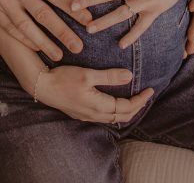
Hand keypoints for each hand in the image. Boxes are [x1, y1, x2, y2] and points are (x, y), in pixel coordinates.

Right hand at [0, 0, 92, 60]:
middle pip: (43, 14)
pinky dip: (23, 38)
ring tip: (59, 54)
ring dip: (44, 42)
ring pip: (26, 27)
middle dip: (63, 32)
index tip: (87, 19)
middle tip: (79, 47)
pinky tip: (35, 46)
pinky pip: (9, 27)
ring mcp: (2, 1)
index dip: (72, 8)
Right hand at [36, 65, 153, 123]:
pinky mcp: (82, 113)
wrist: (42, 87)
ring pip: (113, 118)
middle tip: (146, 96)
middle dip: (137, 107)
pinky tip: (114, 103)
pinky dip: (115, 111)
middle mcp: (95, 114)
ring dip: (127, 111)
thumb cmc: (63, 78)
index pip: (126, 107)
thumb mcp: (87, 74)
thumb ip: (108, 76)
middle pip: (122, 116)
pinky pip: (105, 116)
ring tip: (135, 100)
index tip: (150, 90)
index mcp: (98, 105)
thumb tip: (129, 76)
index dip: (140, 100)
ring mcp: (88, 116)